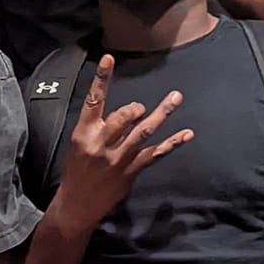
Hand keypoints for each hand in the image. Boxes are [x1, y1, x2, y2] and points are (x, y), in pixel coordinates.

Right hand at [54, 56, 194, 228]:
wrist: (78, 204)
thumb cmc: (77, 170)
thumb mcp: (77, 143)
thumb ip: (99, 126)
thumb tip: (127, 112)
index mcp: (84, 133)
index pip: (93, 101)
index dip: (101, 79)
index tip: (108, 59)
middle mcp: (102, 144)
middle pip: (123, 118)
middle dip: (134, 109)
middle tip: (140, 107)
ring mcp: (119, 159)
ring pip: (143, 133)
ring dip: (161, 114)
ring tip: (175, 97)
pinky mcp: (131, 171)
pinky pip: (155, 154)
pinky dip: (171, 143)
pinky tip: (186, 134)